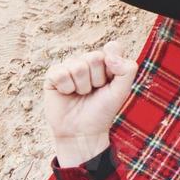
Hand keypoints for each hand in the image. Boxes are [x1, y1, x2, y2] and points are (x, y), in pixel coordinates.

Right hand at [43, 42, 136, 166]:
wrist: (83, 131)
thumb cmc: (103, 110)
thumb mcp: (122, 91)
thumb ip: (127, 69)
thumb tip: (109, 51)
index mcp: (106, 61)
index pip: (112, 48)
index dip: (113, 66)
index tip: (111, 82)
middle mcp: (87, 61)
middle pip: (94, 57)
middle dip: (97, 79)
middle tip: (94, 91)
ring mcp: (69, 67)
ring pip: (77, 66)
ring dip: (82, 86)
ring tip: (81, 94)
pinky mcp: (53, 76)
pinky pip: (60, 73)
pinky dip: (66, 88)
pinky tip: (67, 94)